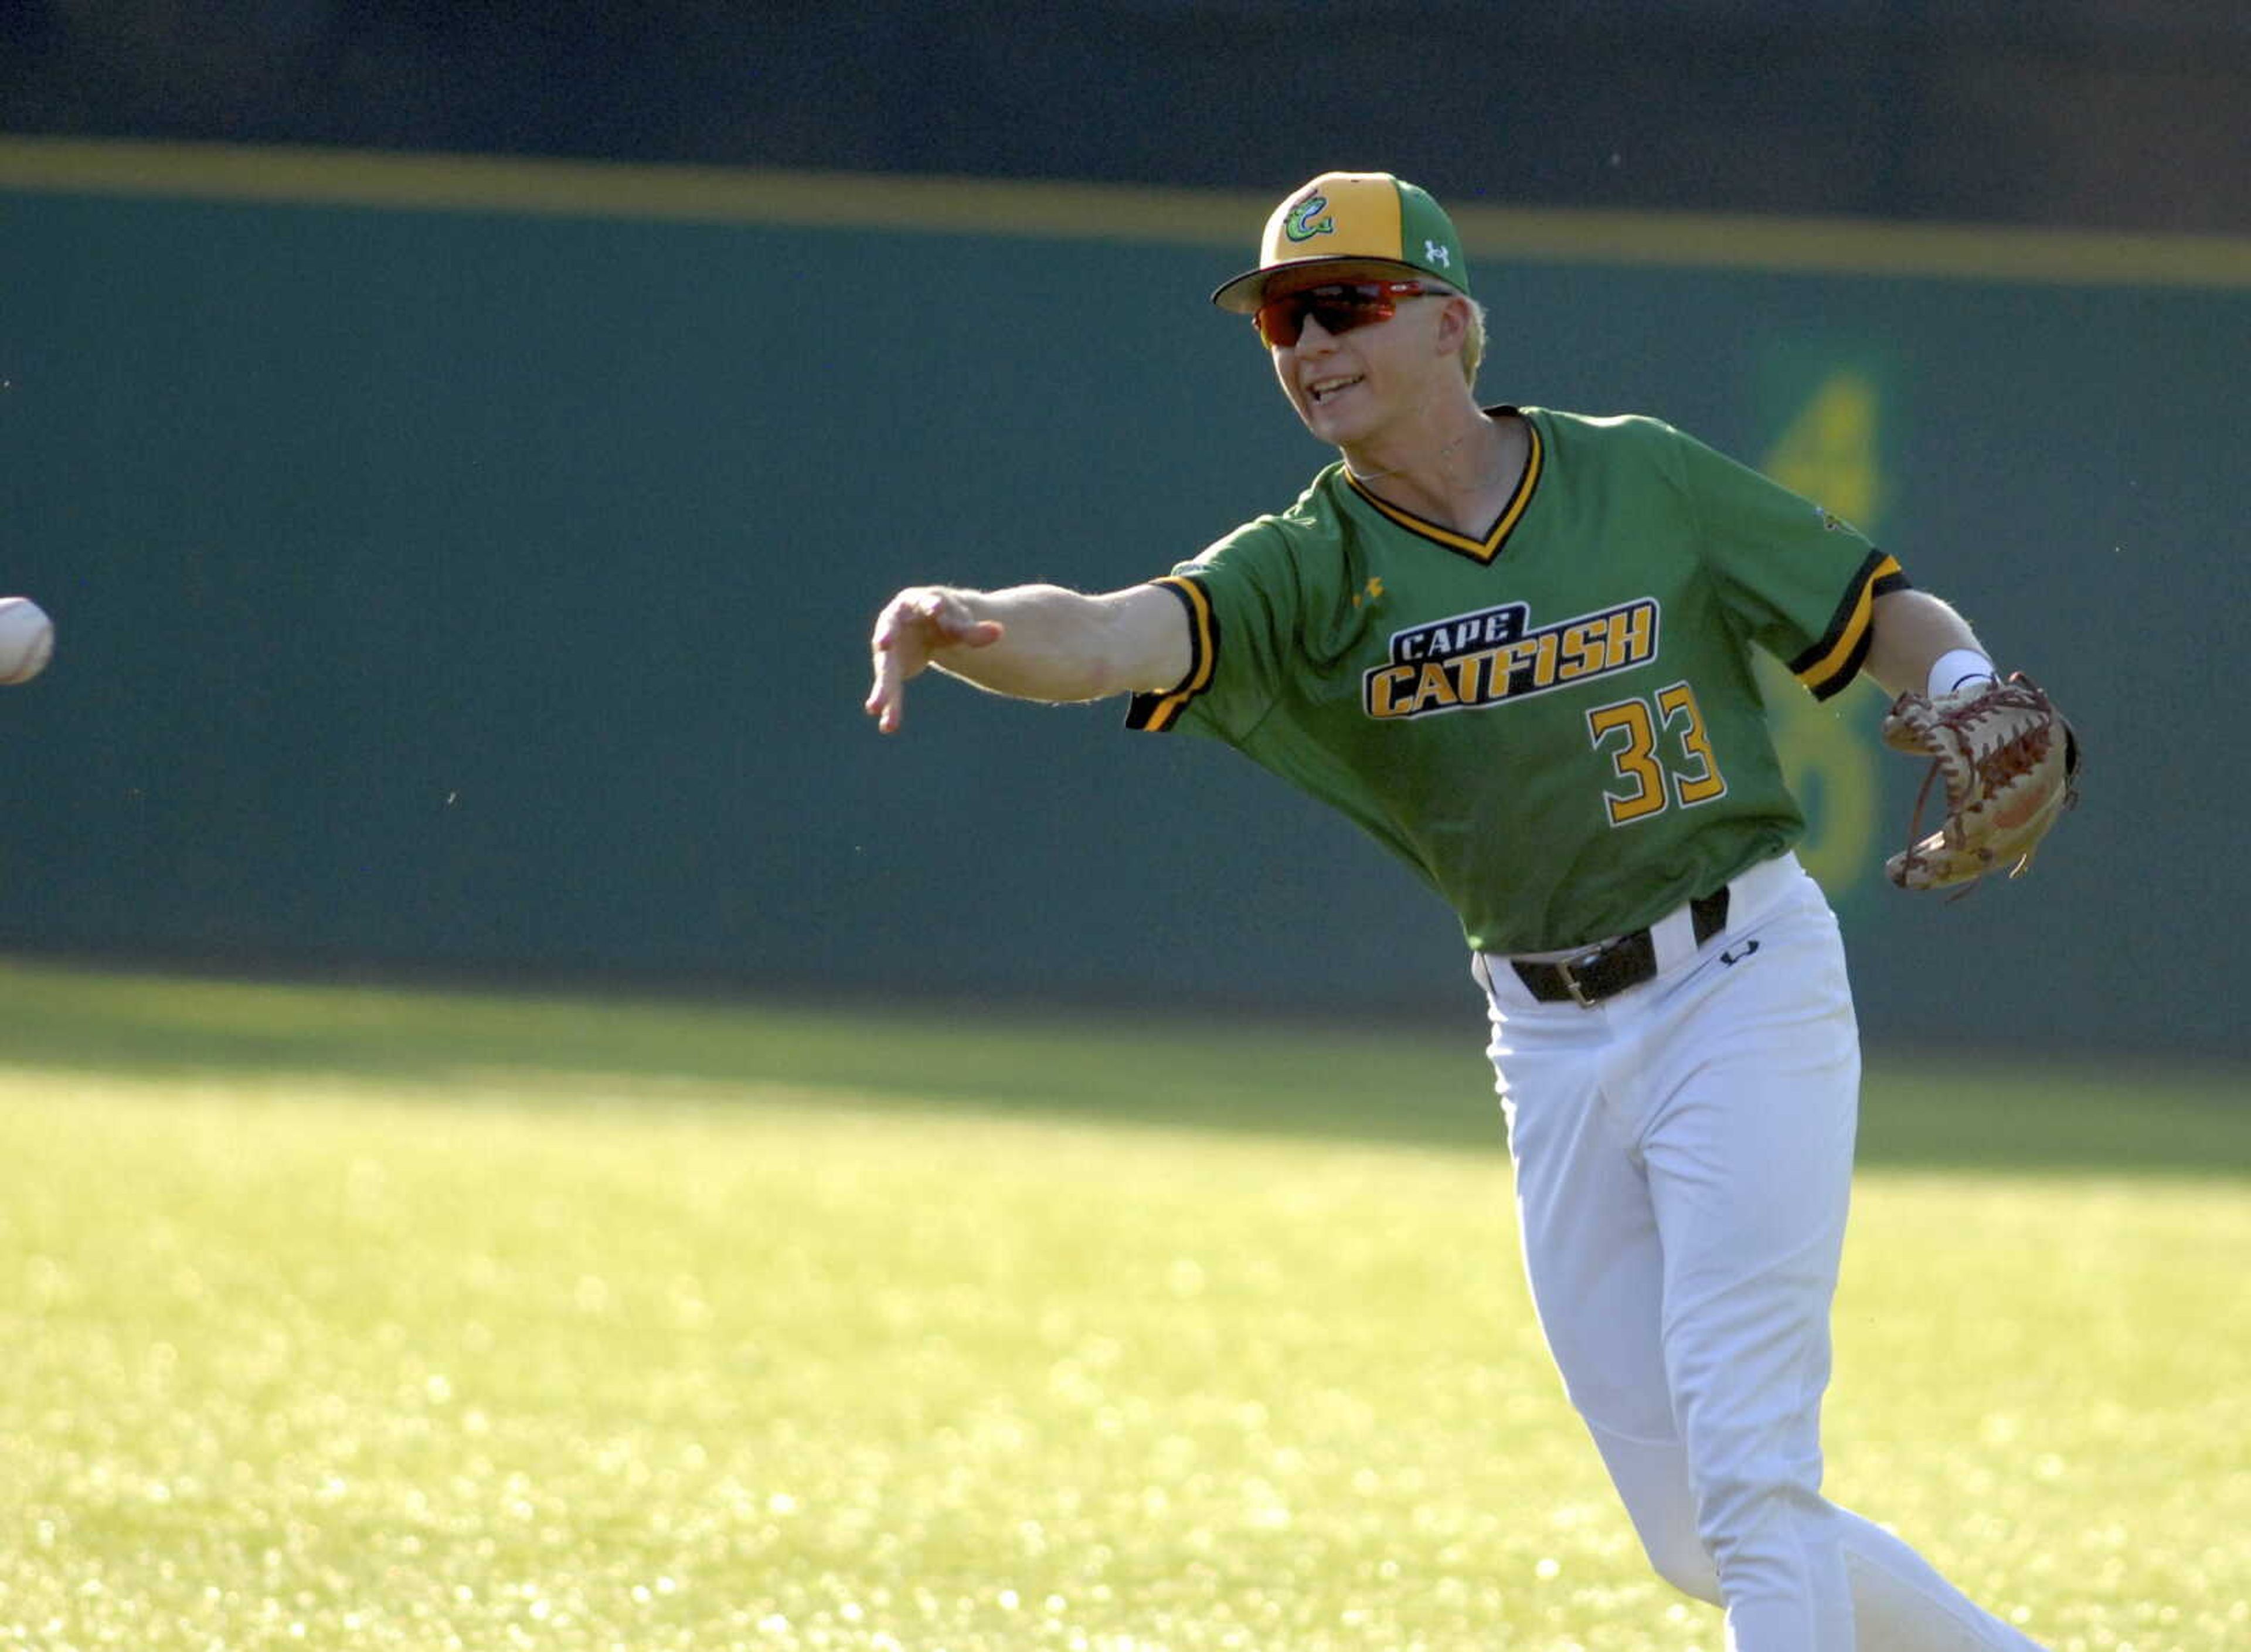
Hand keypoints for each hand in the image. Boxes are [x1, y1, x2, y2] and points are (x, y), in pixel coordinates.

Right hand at [864, 586, 1003, 733]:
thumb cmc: (942, 620)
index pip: (924, 602)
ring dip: (882, 688)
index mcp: (915, 603)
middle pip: (890, 632)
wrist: (924, 626)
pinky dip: (890, 706)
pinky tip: (888, 725)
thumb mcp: (957, 624)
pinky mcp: (888, 668)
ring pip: (885, 668)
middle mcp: (894, 623)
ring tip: (875, 708)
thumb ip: (973, 631)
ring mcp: (887, 648)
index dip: (931, 605)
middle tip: (883, 644)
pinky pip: (889, 688)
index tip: (936, 609)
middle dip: (886, 638)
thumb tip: (1000, 633)